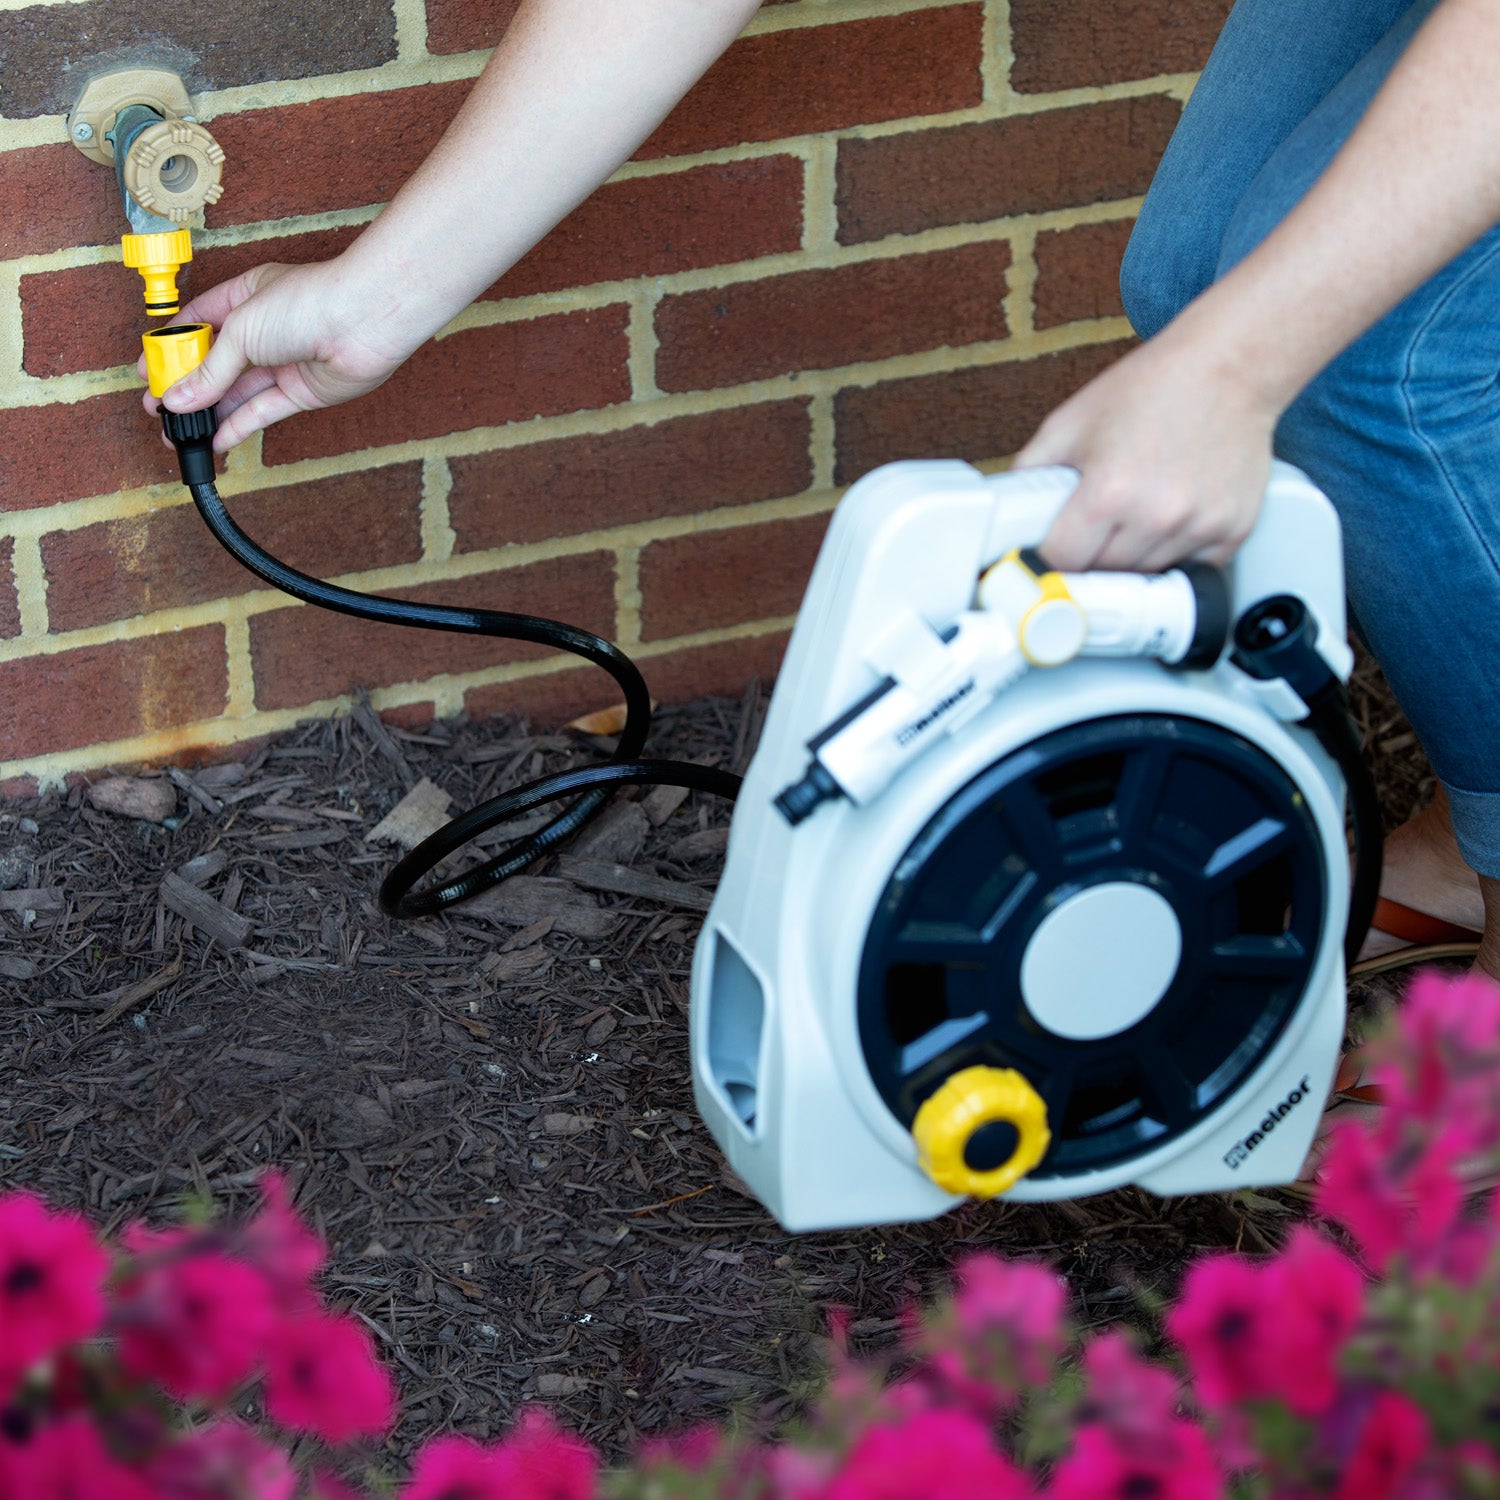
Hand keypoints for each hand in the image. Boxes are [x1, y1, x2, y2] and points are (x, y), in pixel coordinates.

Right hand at [137, 259, 414, 451]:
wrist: (364, 322)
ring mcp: (284, 361)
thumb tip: (178, 397)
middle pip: (215, 362)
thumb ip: (210, 369)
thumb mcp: (242, 329)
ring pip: (237, 392)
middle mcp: (265, 329)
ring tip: (178, 433)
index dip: (171, 347)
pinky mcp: (302, 391)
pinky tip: (214, 440)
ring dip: (208, 413)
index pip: (198, 321)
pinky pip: (263, 412)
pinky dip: (238, 426)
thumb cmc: (307, 304)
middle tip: (157, 409)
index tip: (147, 370)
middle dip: (186, 386)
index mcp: (246, 295)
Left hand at [1013, 330, 1280, 572]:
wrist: (1230, 364)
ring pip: (1148, 575)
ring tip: (1136, 512)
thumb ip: (1031, 470)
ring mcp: (1198, 525)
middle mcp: (1156, 515)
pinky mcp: (1232, 529)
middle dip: (1093, 554)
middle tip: (1096, 523)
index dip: (1052, 554)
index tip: (1053, 549)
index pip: (1063, 560)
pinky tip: (1171, 518)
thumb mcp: (1071, 422)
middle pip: (1105, 573)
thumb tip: (1008, 511)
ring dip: (1134, 556)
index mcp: (1108, 492)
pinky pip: (1194, 568)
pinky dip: (1177, 553)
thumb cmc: (1153, 387)